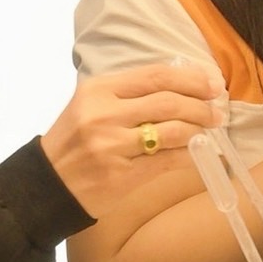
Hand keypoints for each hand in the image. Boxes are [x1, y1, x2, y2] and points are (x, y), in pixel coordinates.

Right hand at [41, 63, 222, 216]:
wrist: (45, 185)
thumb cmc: (74, 142)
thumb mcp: (90, 106)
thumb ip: (128, 94)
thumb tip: (181, 86)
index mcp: (98, 90)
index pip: (155, 76)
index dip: (190, 79)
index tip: (211, 84)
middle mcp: (104, 115)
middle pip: (168, 102)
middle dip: (201, 105)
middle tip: (217, 110)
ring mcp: (112, 146)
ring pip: (172, 132)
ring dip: (199, 129)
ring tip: (211, 129)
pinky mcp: (122, 175)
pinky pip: (167, 161)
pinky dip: (189, 155)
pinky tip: (200, 152)